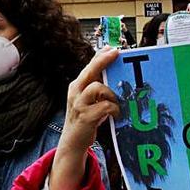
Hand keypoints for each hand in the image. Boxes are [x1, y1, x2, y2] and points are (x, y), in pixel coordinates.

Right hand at [50, 48, 120, 189]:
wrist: (73, 141)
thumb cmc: (85, 118)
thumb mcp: (88, 100)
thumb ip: (97, 87)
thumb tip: (113, 73)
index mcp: (77, 86)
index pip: (88, 66)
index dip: (100, 56)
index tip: (112, 48)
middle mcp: (75, 92)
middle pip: (90, 71)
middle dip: (103, 61)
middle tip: (116, 53)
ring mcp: (79, 104)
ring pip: (97, 87)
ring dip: (111, 93)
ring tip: (116, 102)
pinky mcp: (85, 117)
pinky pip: (105, 106)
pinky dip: (114, 109)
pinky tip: (116, 113)